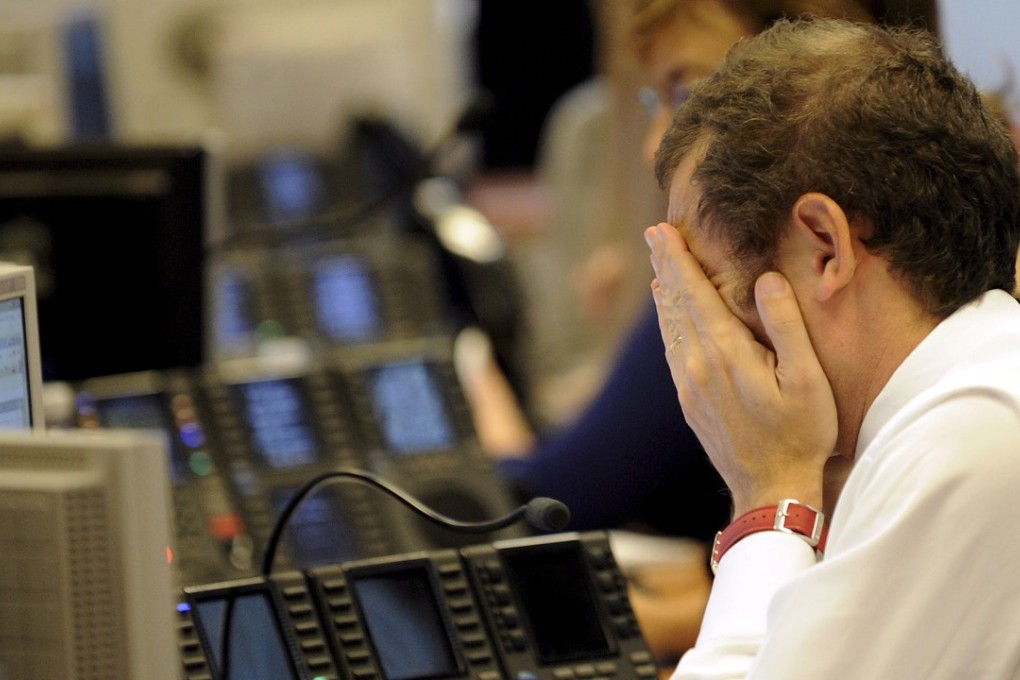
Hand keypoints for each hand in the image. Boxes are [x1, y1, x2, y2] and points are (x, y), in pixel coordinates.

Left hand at [644, 223, 836, 514]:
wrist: (769, 490)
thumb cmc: (800, 435)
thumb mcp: (807, 379)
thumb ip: (787, 326)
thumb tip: (767, 280)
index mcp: (727, 353)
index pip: (696, 293)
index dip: (679, 259)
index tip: (662, 231)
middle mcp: (699, 365)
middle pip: (676, 304)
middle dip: (666, 266)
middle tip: (653, 235)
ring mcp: (689, 385)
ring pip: (670, 327)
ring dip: (664, 293)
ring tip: (658, 266)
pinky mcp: (689, 402)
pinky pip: (672, 351)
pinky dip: (667, 324)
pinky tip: (668, 315)